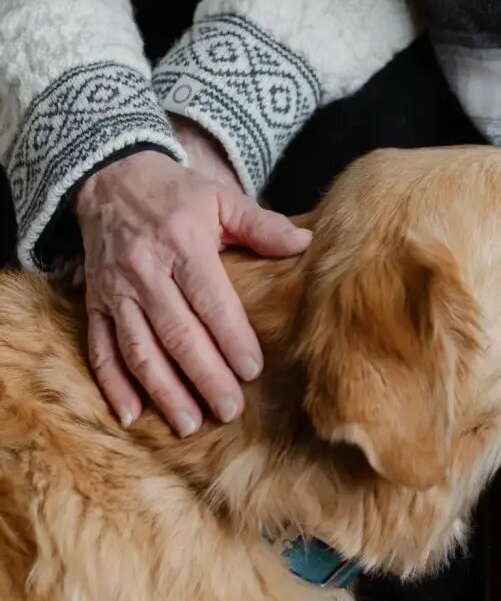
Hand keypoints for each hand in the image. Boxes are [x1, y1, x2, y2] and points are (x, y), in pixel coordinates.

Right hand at [74, 135, 311, 434]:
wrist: (109, 177)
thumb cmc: (176, 193)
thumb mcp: (220, 197)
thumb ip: (261, 224)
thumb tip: (305, 244)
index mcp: (182, 244)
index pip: (209, 299)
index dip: (230, 337)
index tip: (252, 370)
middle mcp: (146, 272)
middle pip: (176, 333)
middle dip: (203, 375)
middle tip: (229, 410)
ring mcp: (116, 291)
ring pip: (138, 349)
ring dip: (162, 390)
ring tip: (188, 423)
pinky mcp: (95, 304)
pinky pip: (100, 349)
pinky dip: (113, 385)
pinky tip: (132, 415)